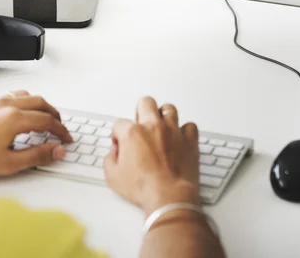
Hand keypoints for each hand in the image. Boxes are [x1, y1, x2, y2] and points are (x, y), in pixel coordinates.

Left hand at [0, 91, 71, 175]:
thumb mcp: (9, 163)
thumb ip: (38, 156)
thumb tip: (58, 151)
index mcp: (15, 119)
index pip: (48, 121)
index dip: (61, 131)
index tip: (66, 139)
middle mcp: (7, 105)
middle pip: (42, 104)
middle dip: (55, 116)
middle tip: (60, 128)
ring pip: (29, 96)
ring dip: (42, 106)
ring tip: (46, 117)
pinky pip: (15, 94)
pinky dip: (27, 101)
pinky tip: (24, 111)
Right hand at [105, 97, 199, 215]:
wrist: (168, 196)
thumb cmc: (143, 188)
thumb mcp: (113, 177)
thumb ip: (110, 159)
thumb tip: (114, 153)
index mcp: (133, 133)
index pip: (120, 123)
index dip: (118, 134)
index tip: (120, 143)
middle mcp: (153, 126)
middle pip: (146, 103)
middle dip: (141, 111)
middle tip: (141, 124)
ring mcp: (173, 131)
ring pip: (169, 109)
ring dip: (163, 116)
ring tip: (160, 127)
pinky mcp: (189, 139)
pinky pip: (189, 126)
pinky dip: (184, 130)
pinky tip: (179, 138)